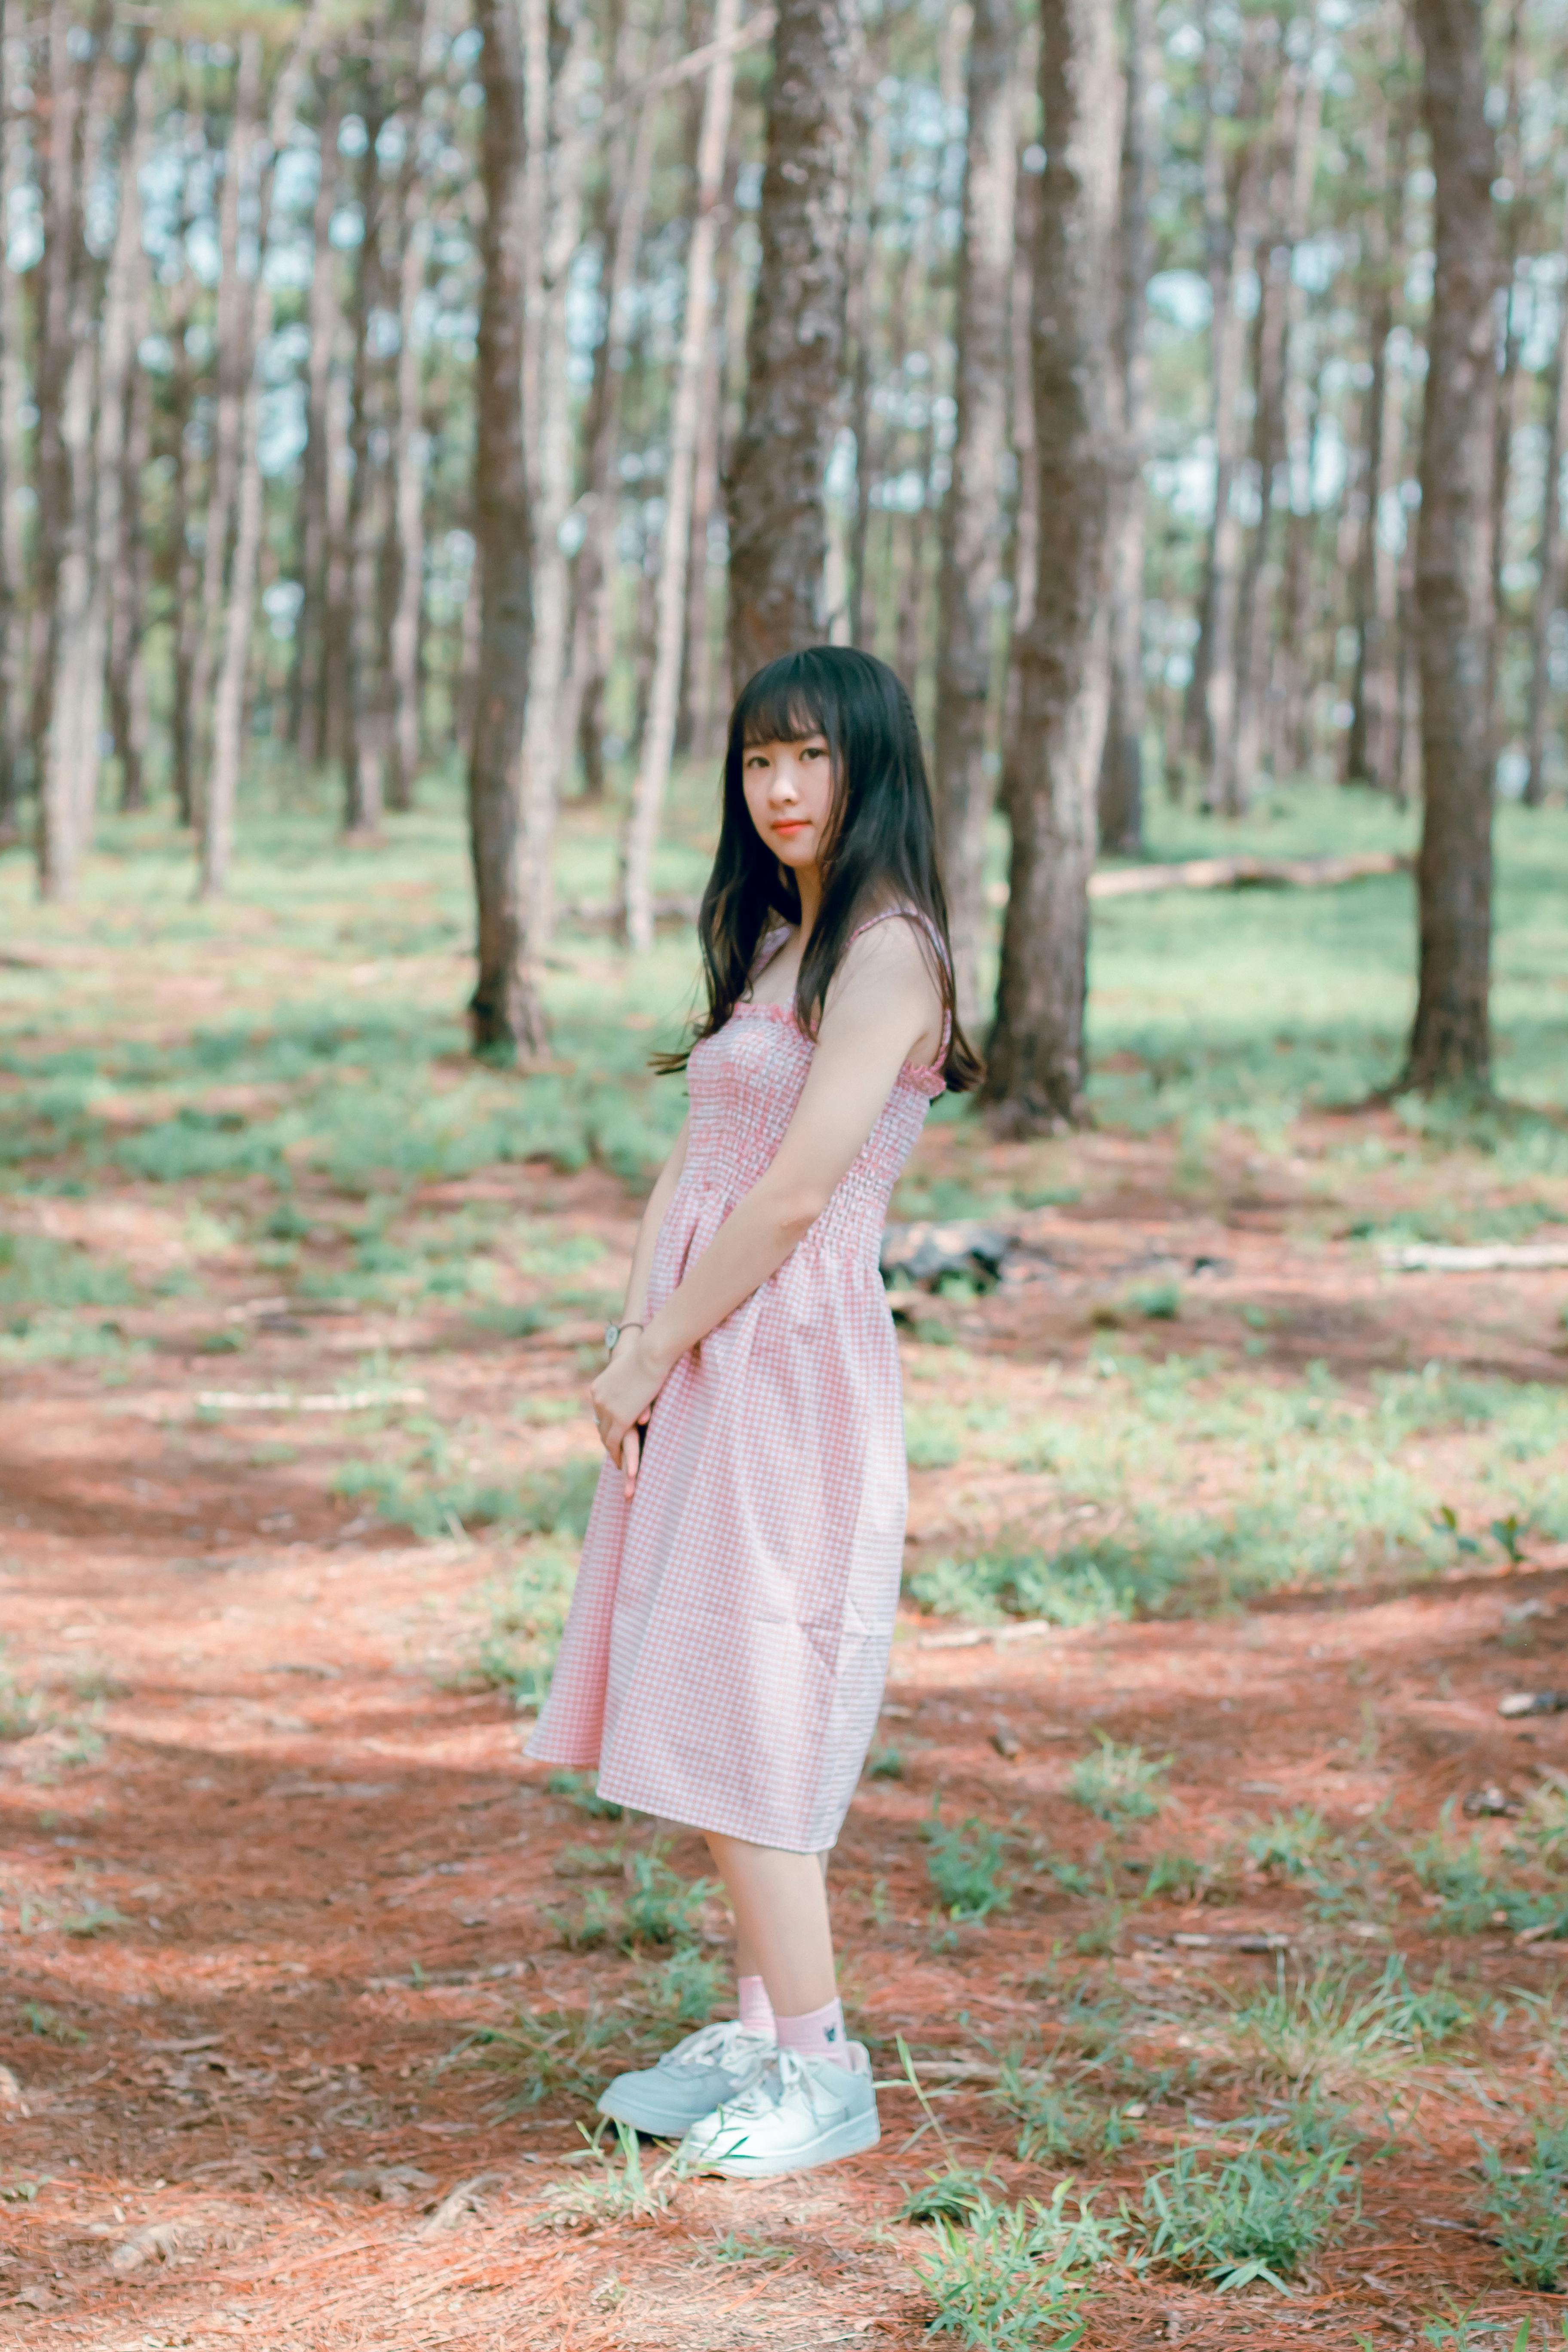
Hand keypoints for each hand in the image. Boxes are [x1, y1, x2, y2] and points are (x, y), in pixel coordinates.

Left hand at [589, 1328, 667, 1498]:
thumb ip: (625, 1380)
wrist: (649, 1353)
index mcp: (597, 1388)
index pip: (600, 1412)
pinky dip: (617, 1455)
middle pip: (601, 1426)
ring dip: (612, 1450)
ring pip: (606, 1437)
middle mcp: (597, 1400)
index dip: (607, 1425)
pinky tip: (621, 1464)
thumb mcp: (628, 1368)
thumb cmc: (646, 1355)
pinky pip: (614, 1443)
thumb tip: (630, 1384)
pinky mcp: (620, 1420)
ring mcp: (607, 1410)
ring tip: (619, 1462)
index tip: (612, 1434)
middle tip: (614, 1453)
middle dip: (608, 1440)